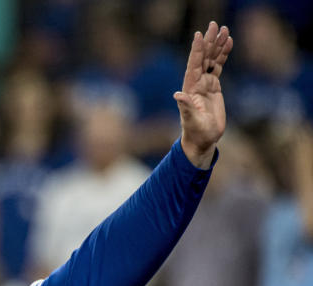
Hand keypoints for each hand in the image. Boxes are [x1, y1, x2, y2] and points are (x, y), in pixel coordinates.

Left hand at [175, 21, 233, 167]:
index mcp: (190, 88)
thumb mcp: (192, 120)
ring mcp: (205, 84)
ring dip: (217, 45)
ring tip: (225, 29)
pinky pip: (218, 67)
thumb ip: (186, 107)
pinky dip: (223, 55)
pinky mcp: (213, 87)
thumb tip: (178, 95)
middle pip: (203, 58)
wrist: (202, 139)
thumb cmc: (196, 132)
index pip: (194, 65)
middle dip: (209, 42)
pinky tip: (228, 44)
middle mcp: (196, 83)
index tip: (199, 35)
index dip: (197, 50)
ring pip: (211, 60)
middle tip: (215, 25)